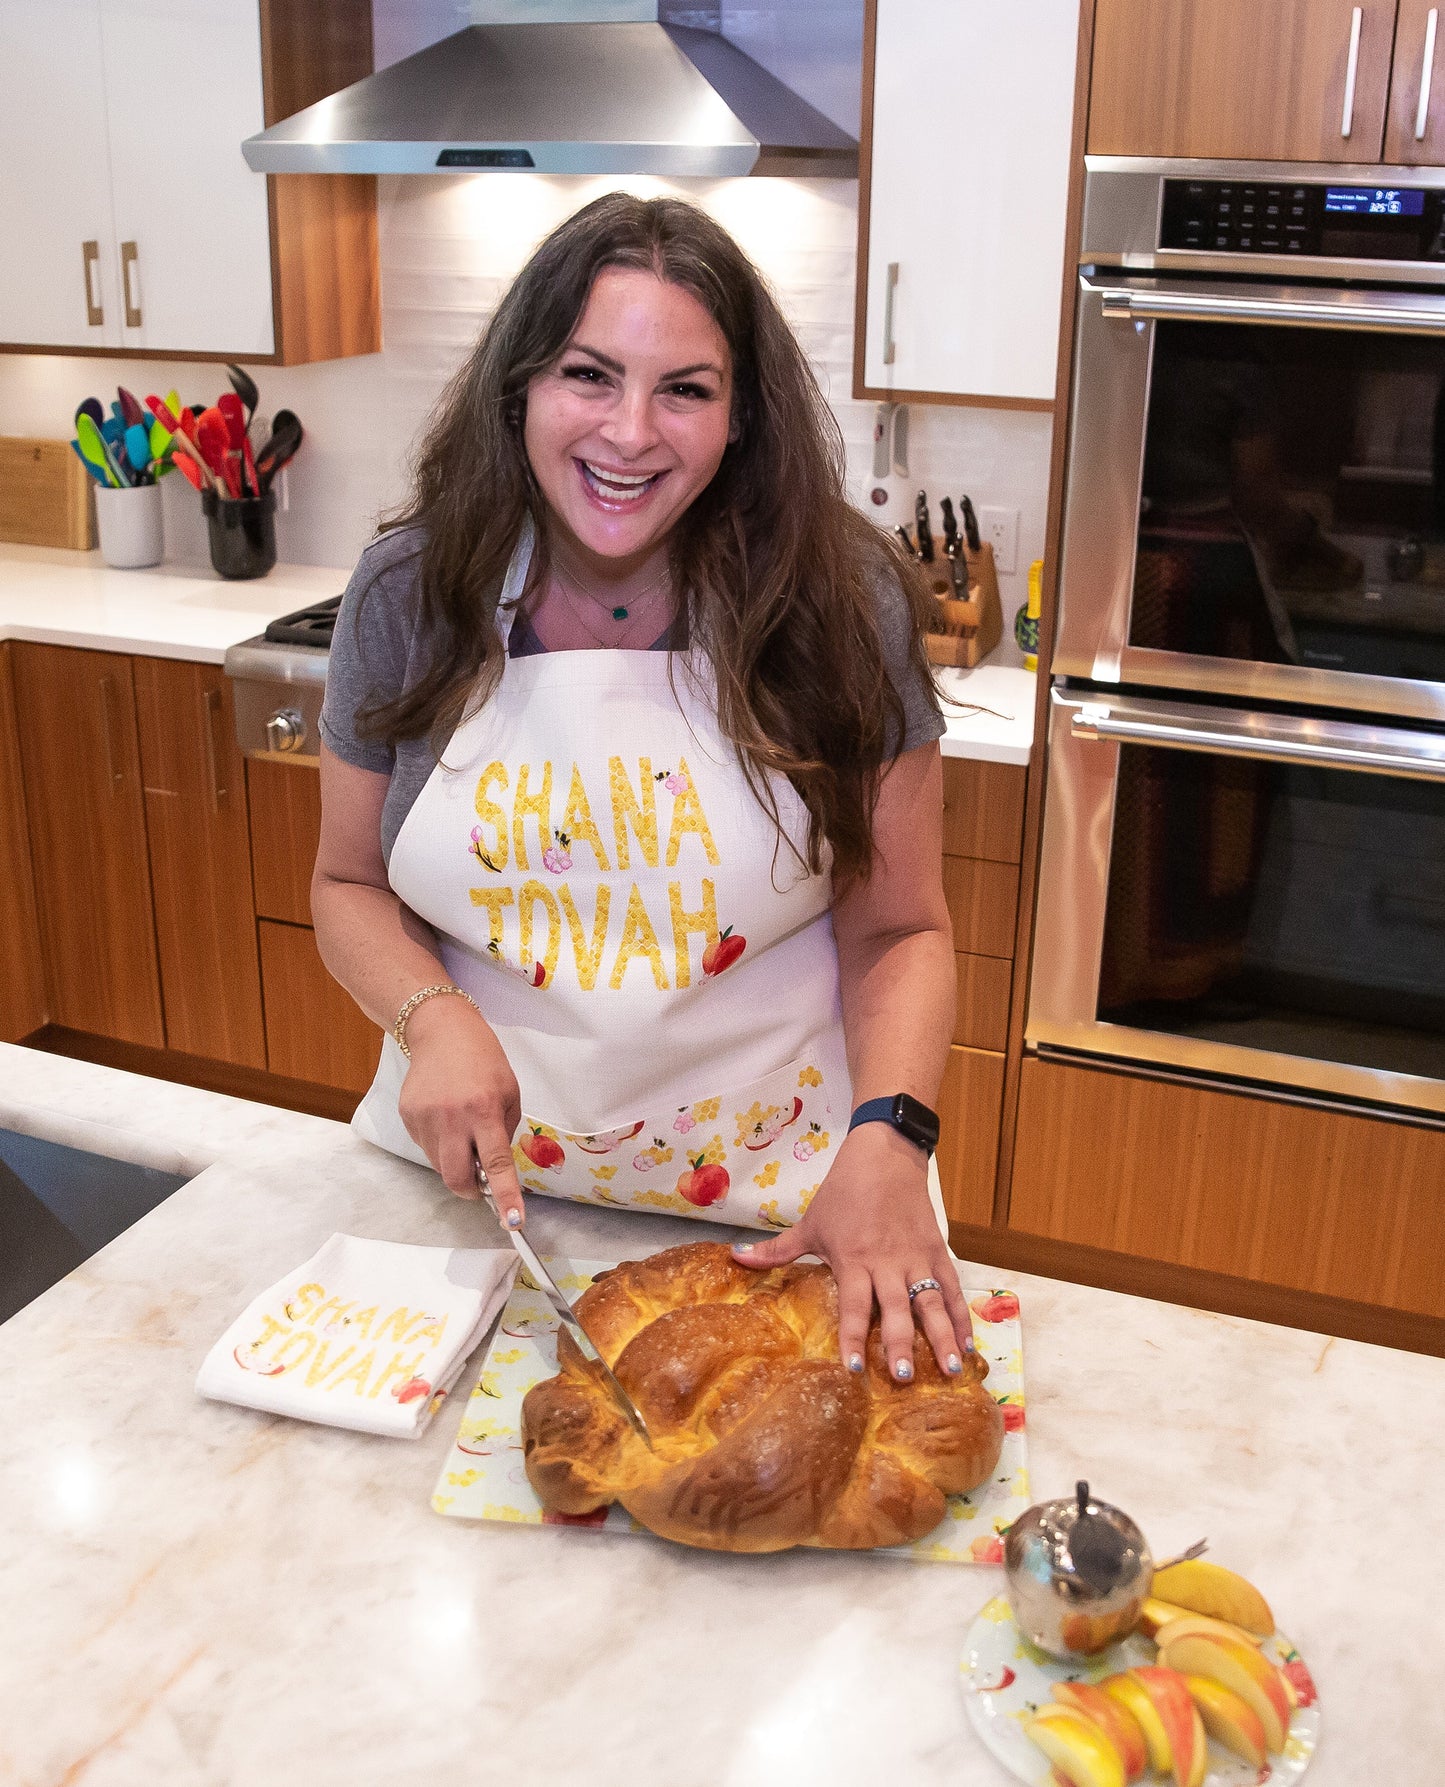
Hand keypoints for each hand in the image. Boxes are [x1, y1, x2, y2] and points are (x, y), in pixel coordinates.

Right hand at [395, 994, 526, 1227]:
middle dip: (470, 1189)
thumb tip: (494, 1167)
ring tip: (462, 1132)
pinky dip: (439, 1144)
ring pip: (440, 1166)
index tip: (513, 1222)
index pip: (496, 1163)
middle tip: (480, 1181)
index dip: (506, 1195)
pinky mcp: (407, 1117)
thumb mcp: (509, 1091)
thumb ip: (503, 1131)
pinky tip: (445, 1118)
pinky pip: (425, 1148)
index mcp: (484, 1110)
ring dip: (455, 1162)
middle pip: (457, 1178)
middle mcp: (452, 1118)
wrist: (441, 1032)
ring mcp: (425, 1119)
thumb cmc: (483, 1060)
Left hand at [730, 1123, 971, 1380]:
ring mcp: (916, 1258)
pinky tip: (969, 1344)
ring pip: (932, 1302)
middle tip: (905, 1377)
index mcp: (854, 1260)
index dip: (852, 1337)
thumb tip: (734, 1258)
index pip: (853, 1306)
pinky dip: (962, 1314)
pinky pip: (952, 1287)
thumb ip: (776, 1249)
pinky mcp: (937, 1250)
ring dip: (943, 1336)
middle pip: (896, 1309)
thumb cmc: (843, 1192)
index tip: (854, 1369)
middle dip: (902, 1344)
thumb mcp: (810, 1222)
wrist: (884, 1155)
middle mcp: (888, 1264)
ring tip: (953, 1369)